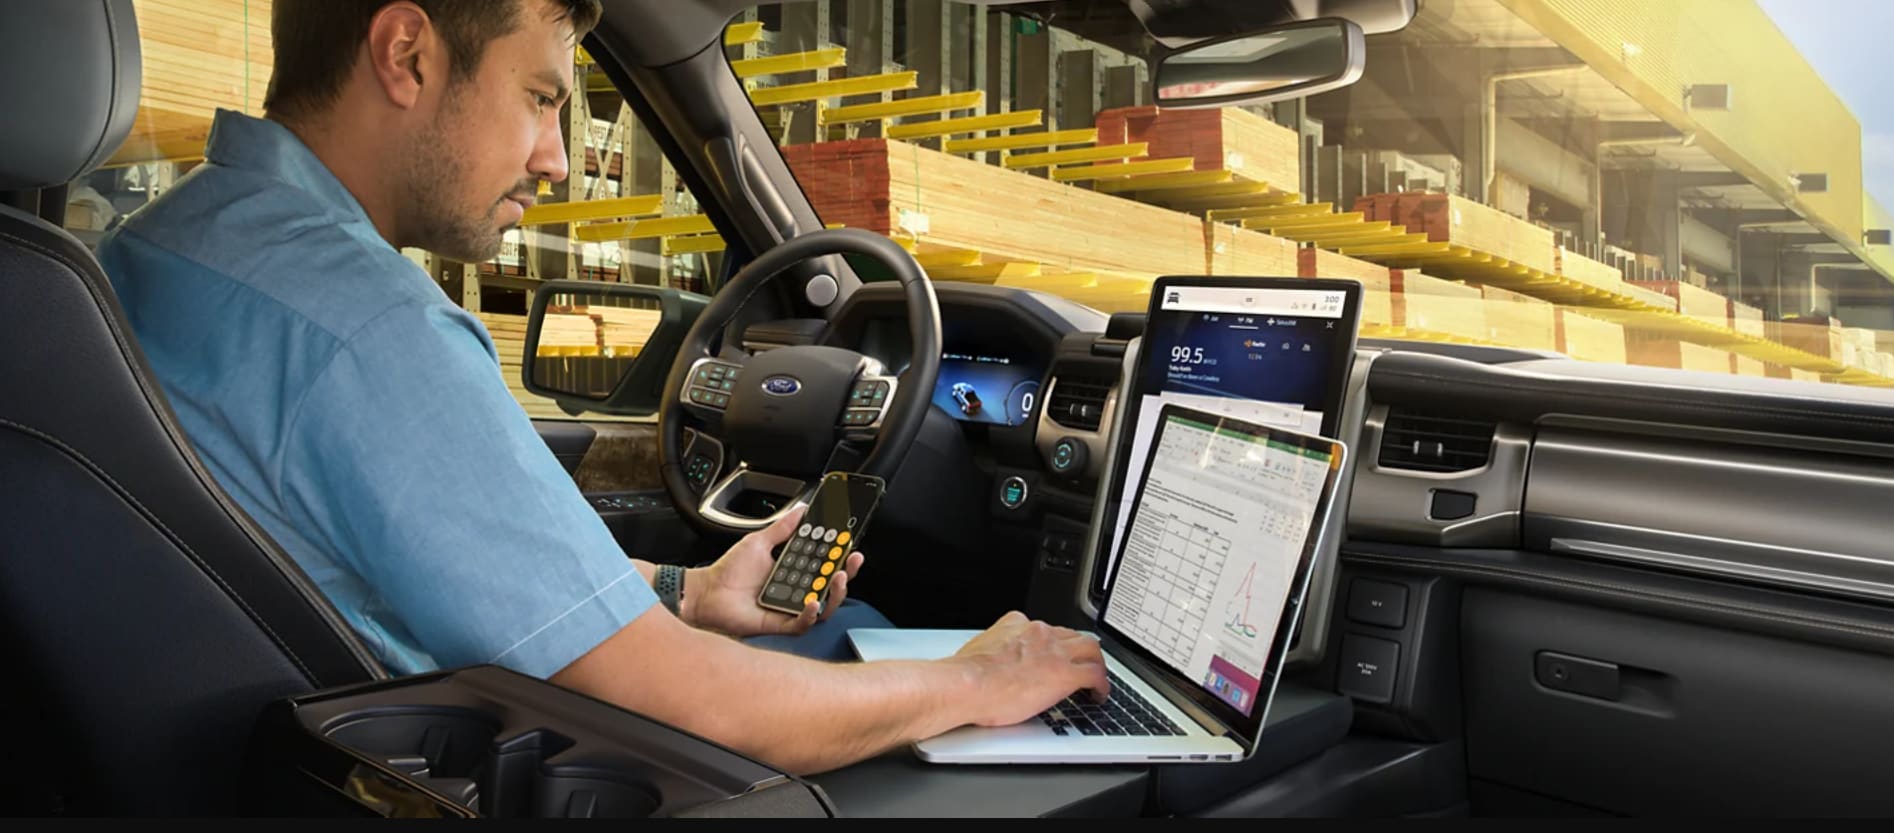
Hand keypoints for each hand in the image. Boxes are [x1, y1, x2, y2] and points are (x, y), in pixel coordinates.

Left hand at [684, 505, 865, 638]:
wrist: (707, 592)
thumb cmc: (729, 571)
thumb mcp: (759, 542)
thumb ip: (782, 527)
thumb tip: (801, 510)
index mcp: (795, 570)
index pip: (825, 563)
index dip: (840, 555)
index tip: (849, 542)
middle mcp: (797, 590)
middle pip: (831, 585)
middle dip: (847, 572)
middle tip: (852, 559)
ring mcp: (791, 608)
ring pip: (824, 606)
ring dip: (835, 593)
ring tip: (838, 578)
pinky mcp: (781, 624)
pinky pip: (802, 624)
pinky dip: (810, 614)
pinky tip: (812, 602)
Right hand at [950, 611, 1108, 726]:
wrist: (968, 685)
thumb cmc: (966, 676)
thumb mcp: (979, 651)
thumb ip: (991, 653)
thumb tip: (988, 665)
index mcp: (1016, 625)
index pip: (1043, 629)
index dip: (1051, 643)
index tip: (1051, 654)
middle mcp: (1039, 633)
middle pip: (1071, 635)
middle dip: (1078, 648)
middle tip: (1080, 663)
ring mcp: (1055, 652)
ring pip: (1090, 648)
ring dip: (1095, 662)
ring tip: (1096, 677)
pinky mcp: (1066, 674)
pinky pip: (1095, 674)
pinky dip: (1102, 684)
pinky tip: (1099, 694)